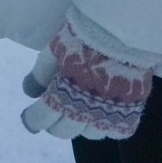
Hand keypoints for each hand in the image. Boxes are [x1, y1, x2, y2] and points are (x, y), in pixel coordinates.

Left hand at [20, 18, 155, 140]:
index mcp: (62, 95)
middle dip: (55, 122)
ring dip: (82, 124)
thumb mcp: (54, 49)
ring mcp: (110, 114)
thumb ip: (40, 74)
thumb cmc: (84, 35)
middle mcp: (85, 111)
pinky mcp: (132, 111)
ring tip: (82, 106)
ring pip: (90, 133)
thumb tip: (29, 93)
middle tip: (55, 109)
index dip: (33, 119)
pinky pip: (117, 131)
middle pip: (64, 132)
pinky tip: (106, 111)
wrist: (124, 29)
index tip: (29, 117)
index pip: (42, 119)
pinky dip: (109, 125)